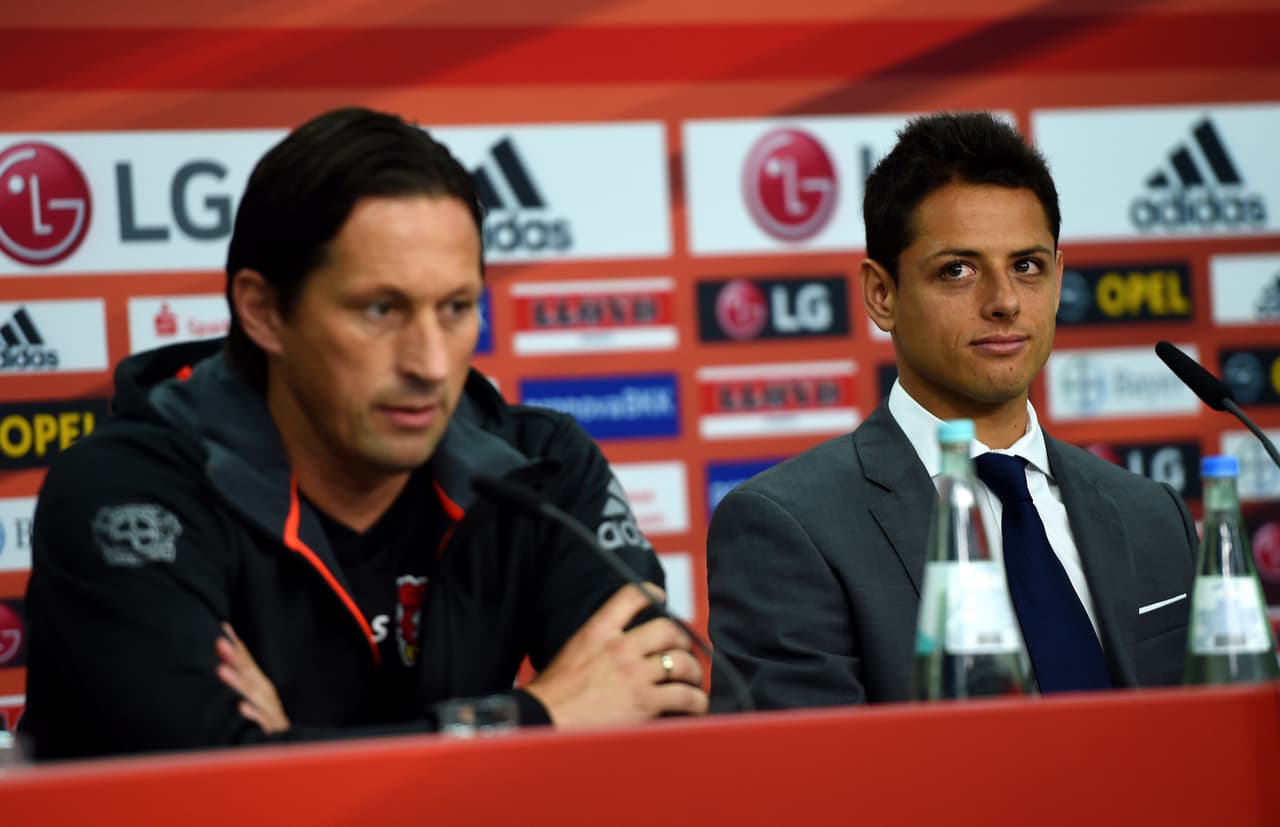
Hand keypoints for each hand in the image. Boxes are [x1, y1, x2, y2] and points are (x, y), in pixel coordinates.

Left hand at [215, 622, 290, 734]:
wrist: (289, 748)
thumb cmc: (266, 719)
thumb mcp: (255, 696)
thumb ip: (242, 677)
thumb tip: (225, 653)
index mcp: (259, 684)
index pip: (247, 660)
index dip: (236, 645)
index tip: (223, 627)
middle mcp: (264, 693)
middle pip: (248, 673)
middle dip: (233, 657)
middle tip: (219, 642)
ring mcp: (267, 710)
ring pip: (251, 694)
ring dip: (237, 682)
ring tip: (221, 670)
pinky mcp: (270, 729)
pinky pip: (260, 720)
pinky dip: (251, 713)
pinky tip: (240, 706)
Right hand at [525, 584, 707, 728]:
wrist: (544, 720)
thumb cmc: (553, 692)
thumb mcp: (573, 650)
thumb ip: (598, 642)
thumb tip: (621, 645)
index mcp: (599, 630)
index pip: (631, 596)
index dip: (652, 593)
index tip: (661, 598)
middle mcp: (620, 647)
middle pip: (668, 630)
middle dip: (682, 640)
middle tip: (683, 651)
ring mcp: (634, 674)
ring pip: (682, 663)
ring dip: (693, 672)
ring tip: (693, 681)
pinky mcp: (645, 701)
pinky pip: (685, 696)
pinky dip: (697, 700)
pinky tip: (697, 704)